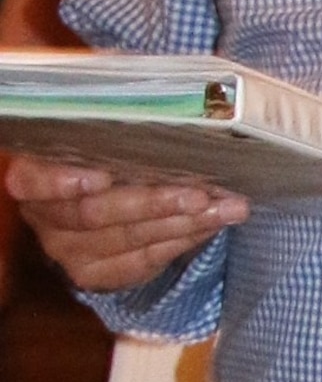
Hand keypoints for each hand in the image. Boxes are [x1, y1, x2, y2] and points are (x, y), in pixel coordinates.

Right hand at [5, 155, 244, 289]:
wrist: (103, 206)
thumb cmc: (111, 157)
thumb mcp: (107, 139)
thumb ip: (122, 131)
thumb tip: (184, 106)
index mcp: (34, 176)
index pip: (33, 182)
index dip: (63, 182)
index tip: (101, 178)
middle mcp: (44, 218)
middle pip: (95, 214)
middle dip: (154, 203)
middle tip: (201, 194)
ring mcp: (68, 251)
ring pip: (129, 239)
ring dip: (184, 223)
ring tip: (227, 208)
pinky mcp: (95, 275)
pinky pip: (144, 261)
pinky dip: (183, 241)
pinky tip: (212, 225)